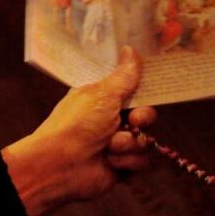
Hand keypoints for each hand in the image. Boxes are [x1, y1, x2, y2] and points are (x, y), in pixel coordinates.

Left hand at [2, 46, 155, 215]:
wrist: (59, 165)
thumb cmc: (76, 125)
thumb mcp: (103, 94)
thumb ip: (124, 76)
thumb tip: (130, 48)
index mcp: (104, 100)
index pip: (133, 91)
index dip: (145, 91)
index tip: (155, 88)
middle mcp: (111, 121)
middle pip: (146, 115)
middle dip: (143, 118)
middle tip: (133, 121)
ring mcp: (117, 145)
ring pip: (145, 141)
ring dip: (130, 143)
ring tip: (110, 147)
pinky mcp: (121, 167)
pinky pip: (141, 161)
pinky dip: (127, 161)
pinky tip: (110, 162)